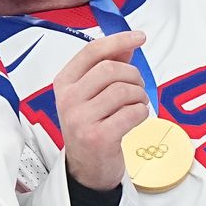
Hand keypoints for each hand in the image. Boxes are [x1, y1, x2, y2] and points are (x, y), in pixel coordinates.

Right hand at [53, 31, 150, 190]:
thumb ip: (108, 67)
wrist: (86, 169)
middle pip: (111, 69)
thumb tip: (128, 44)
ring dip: (140, 96)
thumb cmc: (90, 128)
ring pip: (124, 90)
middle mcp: (69, 100)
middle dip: (133, 75)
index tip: (139, 37)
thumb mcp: (91, 95)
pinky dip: (141, 113)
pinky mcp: (99, 137)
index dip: (118, 40)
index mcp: (64, 83)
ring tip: (137, 105)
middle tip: (138, 87)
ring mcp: (81, 119)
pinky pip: (132, 113)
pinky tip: (135, 119)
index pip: (91, 51)